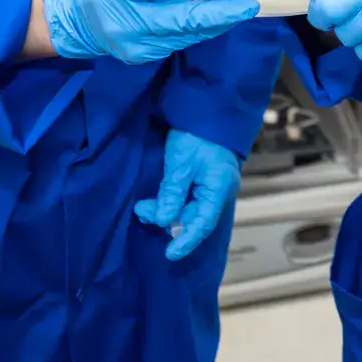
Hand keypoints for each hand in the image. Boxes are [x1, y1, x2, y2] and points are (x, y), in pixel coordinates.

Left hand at [134, 130, 242, 259]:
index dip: (186, 241)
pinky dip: (170, 202)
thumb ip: (172, 193)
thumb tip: (163, 221)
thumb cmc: (197, 135)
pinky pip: (186, 199)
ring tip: (143, 207)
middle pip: (193, 218)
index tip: (169, 254)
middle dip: (167, 220)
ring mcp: (209, 186)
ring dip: (166, 210)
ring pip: (187, 209)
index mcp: (218, 189)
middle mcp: (216, 192)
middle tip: (142, 211)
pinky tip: (155, 201)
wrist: (206, 108)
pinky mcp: (201, 180)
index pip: (203, 224)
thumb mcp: (181, 163)